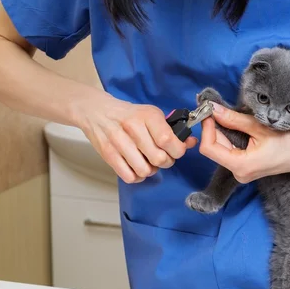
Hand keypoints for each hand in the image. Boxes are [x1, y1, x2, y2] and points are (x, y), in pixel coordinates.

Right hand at [78, 96, 197, 183]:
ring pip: (145, 170)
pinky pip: (129, 176)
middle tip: (162, 157)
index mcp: (148, 116)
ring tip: (148, 161)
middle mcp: (133, 128)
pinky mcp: (108, 154)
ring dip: (151, 170)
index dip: (178, 151)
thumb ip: (172, 130)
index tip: (177, 151)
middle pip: (159, 158)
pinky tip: (137, 167)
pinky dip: (137, 176)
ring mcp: (118, 142)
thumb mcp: (152, 115)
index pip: (168, 140)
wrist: (97, 111)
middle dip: (166, 162)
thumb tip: (192, 142)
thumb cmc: (130, 115)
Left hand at [199, 104, 289, 182]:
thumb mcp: (260, 127)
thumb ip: (234, 119)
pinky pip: (230, 151)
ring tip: (225, 114)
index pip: (209, 148)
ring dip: (220, 131)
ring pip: (221, 149)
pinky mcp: (247, 167)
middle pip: (214, 148)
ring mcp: (243, 171)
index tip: (208, 111)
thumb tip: (213, 109)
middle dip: (212, 128)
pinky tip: (233, 125)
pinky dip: (229, 137)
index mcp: (241, 166)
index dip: (206, 128)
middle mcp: (239, 173)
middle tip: (214, 108)